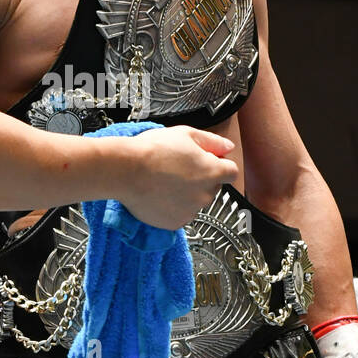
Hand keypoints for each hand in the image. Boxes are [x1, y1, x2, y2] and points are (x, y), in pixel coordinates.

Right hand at [120, 126, 236, 228]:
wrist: (126, 171)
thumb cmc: (153, 150)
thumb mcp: (186, 134)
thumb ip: (212, 141)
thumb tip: (228, 147)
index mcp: (212, 172)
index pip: (231, 172)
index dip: (220, 164)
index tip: (207, 161)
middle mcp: (206, 195)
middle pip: (212, 187)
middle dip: (201, 178)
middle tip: (179, 168)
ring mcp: (191, 211)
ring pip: (196, 201)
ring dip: (187, 193)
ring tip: (165, 181)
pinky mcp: (175, 223)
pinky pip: (180, 214)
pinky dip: (173, 207)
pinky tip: (159, 194)